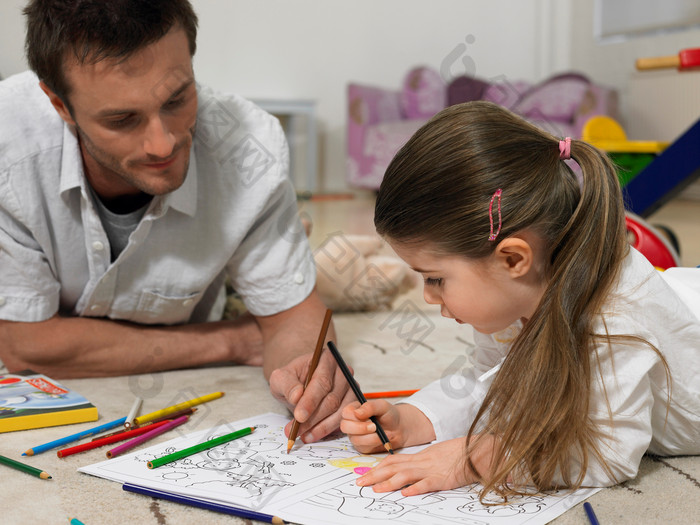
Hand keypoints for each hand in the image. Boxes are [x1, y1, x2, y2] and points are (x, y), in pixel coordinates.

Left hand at [270, 349, 351, 441]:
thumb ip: (286, 384)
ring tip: (304, 435)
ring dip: (321, 427)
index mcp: (327, 359)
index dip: (310, 401)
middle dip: (313, 418)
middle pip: (332, 399)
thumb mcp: (281, 378)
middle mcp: (343, 372)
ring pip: (340, 412)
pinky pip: (344, 419)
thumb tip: (296, 397)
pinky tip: (313, 434)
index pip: (322, 382)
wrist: (300, 383)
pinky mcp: (353, 403)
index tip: (299, 416)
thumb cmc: (292, 379)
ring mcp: (351, 388)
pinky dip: (329, 430)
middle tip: (296, 431)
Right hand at [340, 400, 402, 452]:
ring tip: (383, 432)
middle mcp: (351, 423)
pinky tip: (382, 438)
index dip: (354, 416)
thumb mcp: (382, 406)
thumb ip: (370, 407)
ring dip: (371, 437)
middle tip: (375, 426)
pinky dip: (374, 443)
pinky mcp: (361, 446)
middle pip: (345, 426)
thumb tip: (357, 413)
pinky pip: (363, 447)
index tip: (368, 417)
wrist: (399, 428)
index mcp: (354, 410)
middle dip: (360, 428)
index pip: (346, 413)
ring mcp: (355, 435)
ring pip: (355, 439)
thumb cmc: (389, 414)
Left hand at [356, 438, 471, 495]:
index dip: (378, 467)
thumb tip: (407, 471)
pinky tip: (405, 493)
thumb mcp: (435, 455)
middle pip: (393, 467)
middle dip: (374, 475)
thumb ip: (422, 463)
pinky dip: (415, 488)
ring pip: (405, 475)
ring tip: (376, 490)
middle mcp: (422, 462)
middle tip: (360, 483)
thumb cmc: (457, 454)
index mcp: (420, 457)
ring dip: (388, 483)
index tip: (365, 473)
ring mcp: (431, 470)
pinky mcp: (442, 479)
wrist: (475, 451)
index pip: (393, 460)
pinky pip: (427, 484)